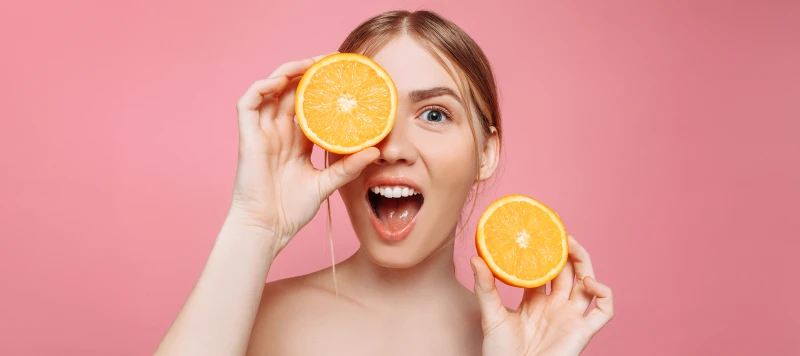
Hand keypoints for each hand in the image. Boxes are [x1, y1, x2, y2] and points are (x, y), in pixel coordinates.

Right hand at [229, 54, 379, 251]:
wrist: (268, 228)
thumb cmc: (292, 209)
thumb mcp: (327, 183)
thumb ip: (348, 167)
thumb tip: (375, 151)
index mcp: (297, 141)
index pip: (309, 106)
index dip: (322, 90)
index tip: (342, 79)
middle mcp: (278, 132)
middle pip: (291, 91)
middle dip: (308, 74)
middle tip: (330, 63)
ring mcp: (262, 132)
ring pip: (270, 90)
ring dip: (287, 73)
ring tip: (309, 64)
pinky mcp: (248, 136)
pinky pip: (249, 102)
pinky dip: (263, 87)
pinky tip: (281, 81)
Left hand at [471, 235, 613, 355]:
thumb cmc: (500, 354)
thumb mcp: (491, 316)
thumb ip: (485, 288)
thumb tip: (476, 258)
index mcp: (535, 301)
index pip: (545, 269)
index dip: (546, 250)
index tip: (541, 228)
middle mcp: (556, 306)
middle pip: (568, 271)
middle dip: (566, 249)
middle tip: (558, 230)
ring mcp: (571, 317)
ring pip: (587, 283)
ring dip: (584, 262)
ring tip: (571, 245)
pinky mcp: (583, 332)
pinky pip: (604, 310)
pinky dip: (605, 293)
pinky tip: (590, 283)